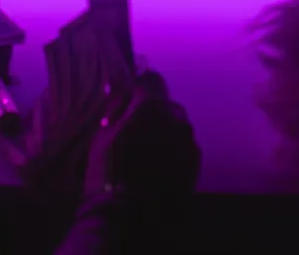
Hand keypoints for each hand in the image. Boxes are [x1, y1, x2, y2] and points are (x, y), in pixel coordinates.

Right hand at [82, 71, 200, 200]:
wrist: (131, 219)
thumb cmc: (110, 173)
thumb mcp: (102, 136)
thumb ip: (115, 108)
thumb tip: (119, 90)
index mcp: (152, 106)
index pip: (151, 79)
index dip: (139, 86)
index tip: (129, 96)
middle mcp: (177, 119)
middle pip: (165, 104)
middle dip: (152, 112)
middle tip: (133, 131)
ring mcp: (189, 142)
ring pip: (176, 127)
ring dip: (164, 133)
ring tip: (146, 154)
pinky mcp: (196, 164)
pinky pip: (183, 147)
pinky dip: (173, 152)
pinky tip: (157, 168)